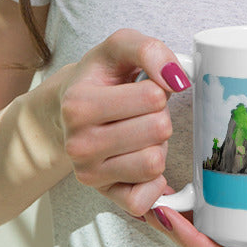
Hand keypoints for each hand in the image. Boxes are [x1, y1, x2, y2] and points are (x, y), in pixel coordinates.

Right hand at [51, 29, 190, 217]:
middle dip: (159, 115)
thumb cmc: (100, 76)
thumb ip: (150, 50)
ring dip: (157, 145)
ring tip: (138, 132)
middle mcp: (78, 144)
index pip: (153, 96)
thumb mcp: (120, 46)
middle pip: (159, 130)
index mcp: (78, 104)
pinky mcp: (103, 195)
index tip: (140, 86)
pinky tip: (140, 160)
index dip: (158, 87)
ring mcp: (88, 174)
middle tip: (140, 111)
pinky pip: (144, 200)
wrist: (68, 107)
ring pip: (155, 163)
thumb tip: (177, 78)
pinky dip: (153, 181)